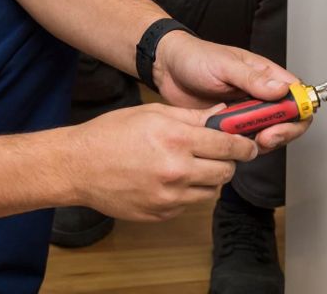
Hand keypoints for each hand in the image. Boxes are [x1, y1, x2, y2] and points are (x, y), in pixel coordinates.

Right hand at [69, 103, 257, 221]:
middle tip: (218, 155)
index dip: (244, 144)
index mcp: (176, 139)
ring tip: (189, 166)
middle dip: (228, 163)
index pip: (229, 145)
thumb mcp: (152, 113)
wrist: (78, 166)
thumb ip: (191, 116)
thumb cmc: (110, 134)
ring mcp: (169, 197)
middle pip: (226, 172)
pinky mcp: (161, 214)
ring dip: (207, 179)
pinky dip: (186, 193)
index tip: (248, 144)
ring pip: (210, 191)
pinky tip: (168, 180)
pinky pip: (188, 205)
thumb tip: (222, 113)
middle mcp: (176, 170)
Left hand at [153, 31, 310, 152]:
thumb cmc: (195, 57)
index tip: (284, 121)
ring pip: (268, 135)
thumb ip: (253, 78)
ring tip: (243, 139)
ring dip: (260, 142)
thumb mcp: (224, 65)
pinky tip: (229, 142)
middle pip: (288, 120)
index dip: (297, 111)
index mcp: (265, 75)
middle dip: (281, 132)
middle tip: (264, 137)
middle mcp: (260, 95)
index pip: (297, 95)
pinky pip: (245, 142)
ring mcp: (246, 113)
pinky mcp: (231, 128)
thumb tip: (281, 89)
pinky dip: (241, 146)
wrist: (167, 70)